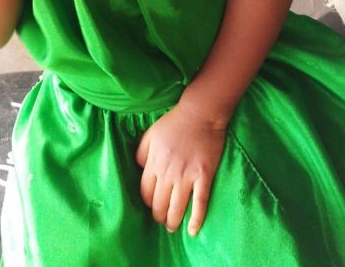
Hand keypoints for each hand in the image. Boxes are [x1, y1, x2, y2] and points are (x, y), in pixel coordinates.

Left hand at [135, 102, 226, 235]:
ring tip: (172, 228)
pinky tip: (193, 231)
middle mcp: (168, 173)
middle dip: (159, 216)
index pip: (145, 192)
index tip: (151, 205)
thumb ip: (142, 153)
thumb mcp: (150, 134)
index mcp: (154, 162)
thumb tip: (140, 169)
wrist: (200, 113)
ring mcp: (187, 176)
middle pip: (160, 204)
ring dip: (173, 222)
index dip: (147, 202)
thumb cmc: (174, 122)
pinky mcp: (204, 177)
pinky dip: (196, 220)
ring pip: (177, 208)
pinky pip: (199, 203)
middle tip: (162, 220)